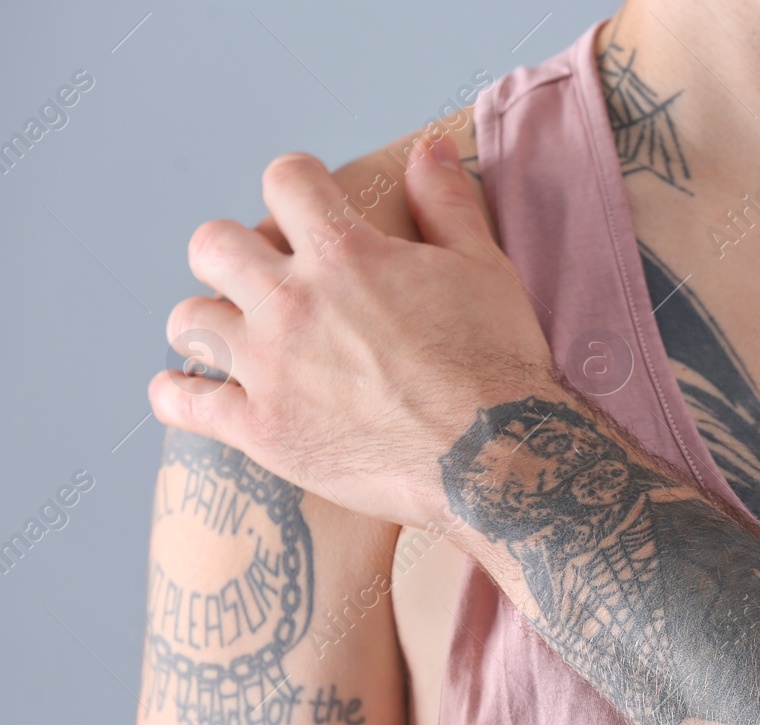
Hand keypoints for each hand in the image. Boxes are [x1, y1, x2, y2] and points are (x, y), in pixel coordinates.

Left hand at [151, 136, 553, 528]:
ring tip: (235, 338)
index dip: (296, 185)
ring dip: (208, 323)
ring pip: (188, 320)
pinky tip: (192, 394)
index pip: (284, 181)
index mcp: (346, 255)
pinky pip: (181, 402)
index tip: (307, 206)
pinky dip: (178, 396)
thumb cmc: (498, 363)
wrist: (496, 458)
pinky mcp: (261, 430)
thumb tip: (429, 148)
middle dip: (232, 253)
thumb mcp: (485, 270)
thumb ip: (448, 204)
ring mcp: (270, 368)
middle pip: (212, 244)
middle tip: (263, 279)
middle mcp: (293, 303)